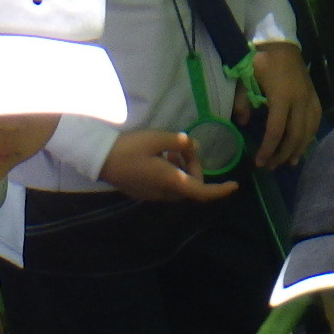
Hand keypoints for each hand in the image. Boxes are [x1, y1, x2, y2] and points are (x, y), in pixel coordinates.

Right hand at [99, 127, 237, 203]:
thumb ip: (180, 142)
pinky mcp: (142, 192)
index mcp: (171, 182)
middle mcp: (164, 193)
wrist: (99, 159)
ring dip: (182, 169)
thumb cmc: (129, 148)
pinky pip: (165, 185)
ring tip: (171, 149)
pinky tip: (159, 156)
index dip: (220, 190)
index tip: (234, 185)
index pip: (202, 191)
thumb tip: (194, 146)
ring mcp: (152, 195)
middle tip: (184, 146)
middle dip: (194, 167)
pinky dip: (170, 172)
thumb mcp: (157, 139)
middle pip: (190, 186)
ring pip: (178, 186)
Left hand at [241, 43, 319, 168]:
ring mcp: (310, 99)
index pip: (276, 130)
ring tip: (288, 163)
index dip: (268, 149)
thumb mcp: (245, 76)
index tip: (259, 162)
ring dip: (298, 149)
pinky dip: (310, 136)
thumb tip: (242, 122)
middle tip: (271, 166)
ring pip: (308, 131)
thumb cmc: (260, 60)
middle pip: (295, 136)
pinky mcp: (314, 97)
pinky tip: (302, 146)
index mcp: (281, 97)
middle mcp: (299, 101)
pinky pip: (315, 122)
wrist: (280, 43)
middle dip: (282, 154)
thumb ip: (241, 100)